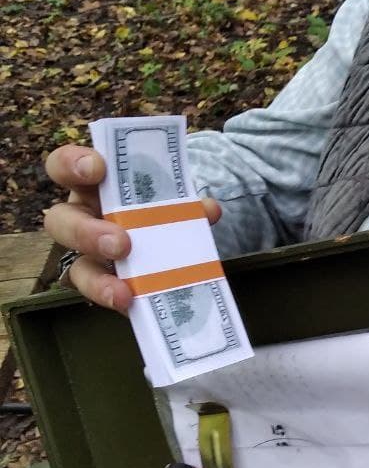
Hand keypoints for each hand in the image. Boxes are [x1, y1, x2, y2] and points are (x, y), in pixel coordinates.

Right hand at [43, 145, 219, 310]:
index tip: (97, 168)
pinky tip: (133, 304)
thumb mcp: (170, 197)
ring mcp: (88, 256)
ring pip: (77, 268)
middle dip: (86, 232)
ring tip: (123, 292)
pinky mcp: (103, 286)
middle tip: (120, 244)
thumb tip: (208, 210)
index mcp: (92, 186)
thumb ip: (183, 202)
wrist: (169, 242)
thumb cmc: (158, 206)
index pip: (64, 167)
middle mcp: (82, 219)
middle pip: (61, 222)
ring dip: (98, 281)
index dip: (72, 164)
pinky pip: (102, 296)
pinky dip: (118, 298)